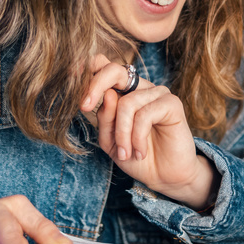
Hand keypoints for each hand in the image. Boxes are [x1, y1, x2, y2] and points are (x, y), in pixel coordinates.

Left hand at [81, 56, 216, 208]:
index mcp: (124, 92)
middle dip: (95, 86)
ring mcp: (157, 93)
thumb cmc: (136, 156)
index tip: (70, 78)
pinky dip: (137, 138)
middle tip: (83, 106)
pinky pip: (144, 115)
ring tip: (126, 153)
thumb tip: (107, 94)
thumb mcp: (110, 140)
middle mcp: (141, 88)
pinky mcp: (172, 104)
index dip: (89, 69)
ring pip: (127, 103)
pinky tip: (140, 152)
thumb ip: (104, 118)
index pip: (105, 67)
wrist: (163, 176)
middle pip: (115, 70)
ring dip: (121, 134)